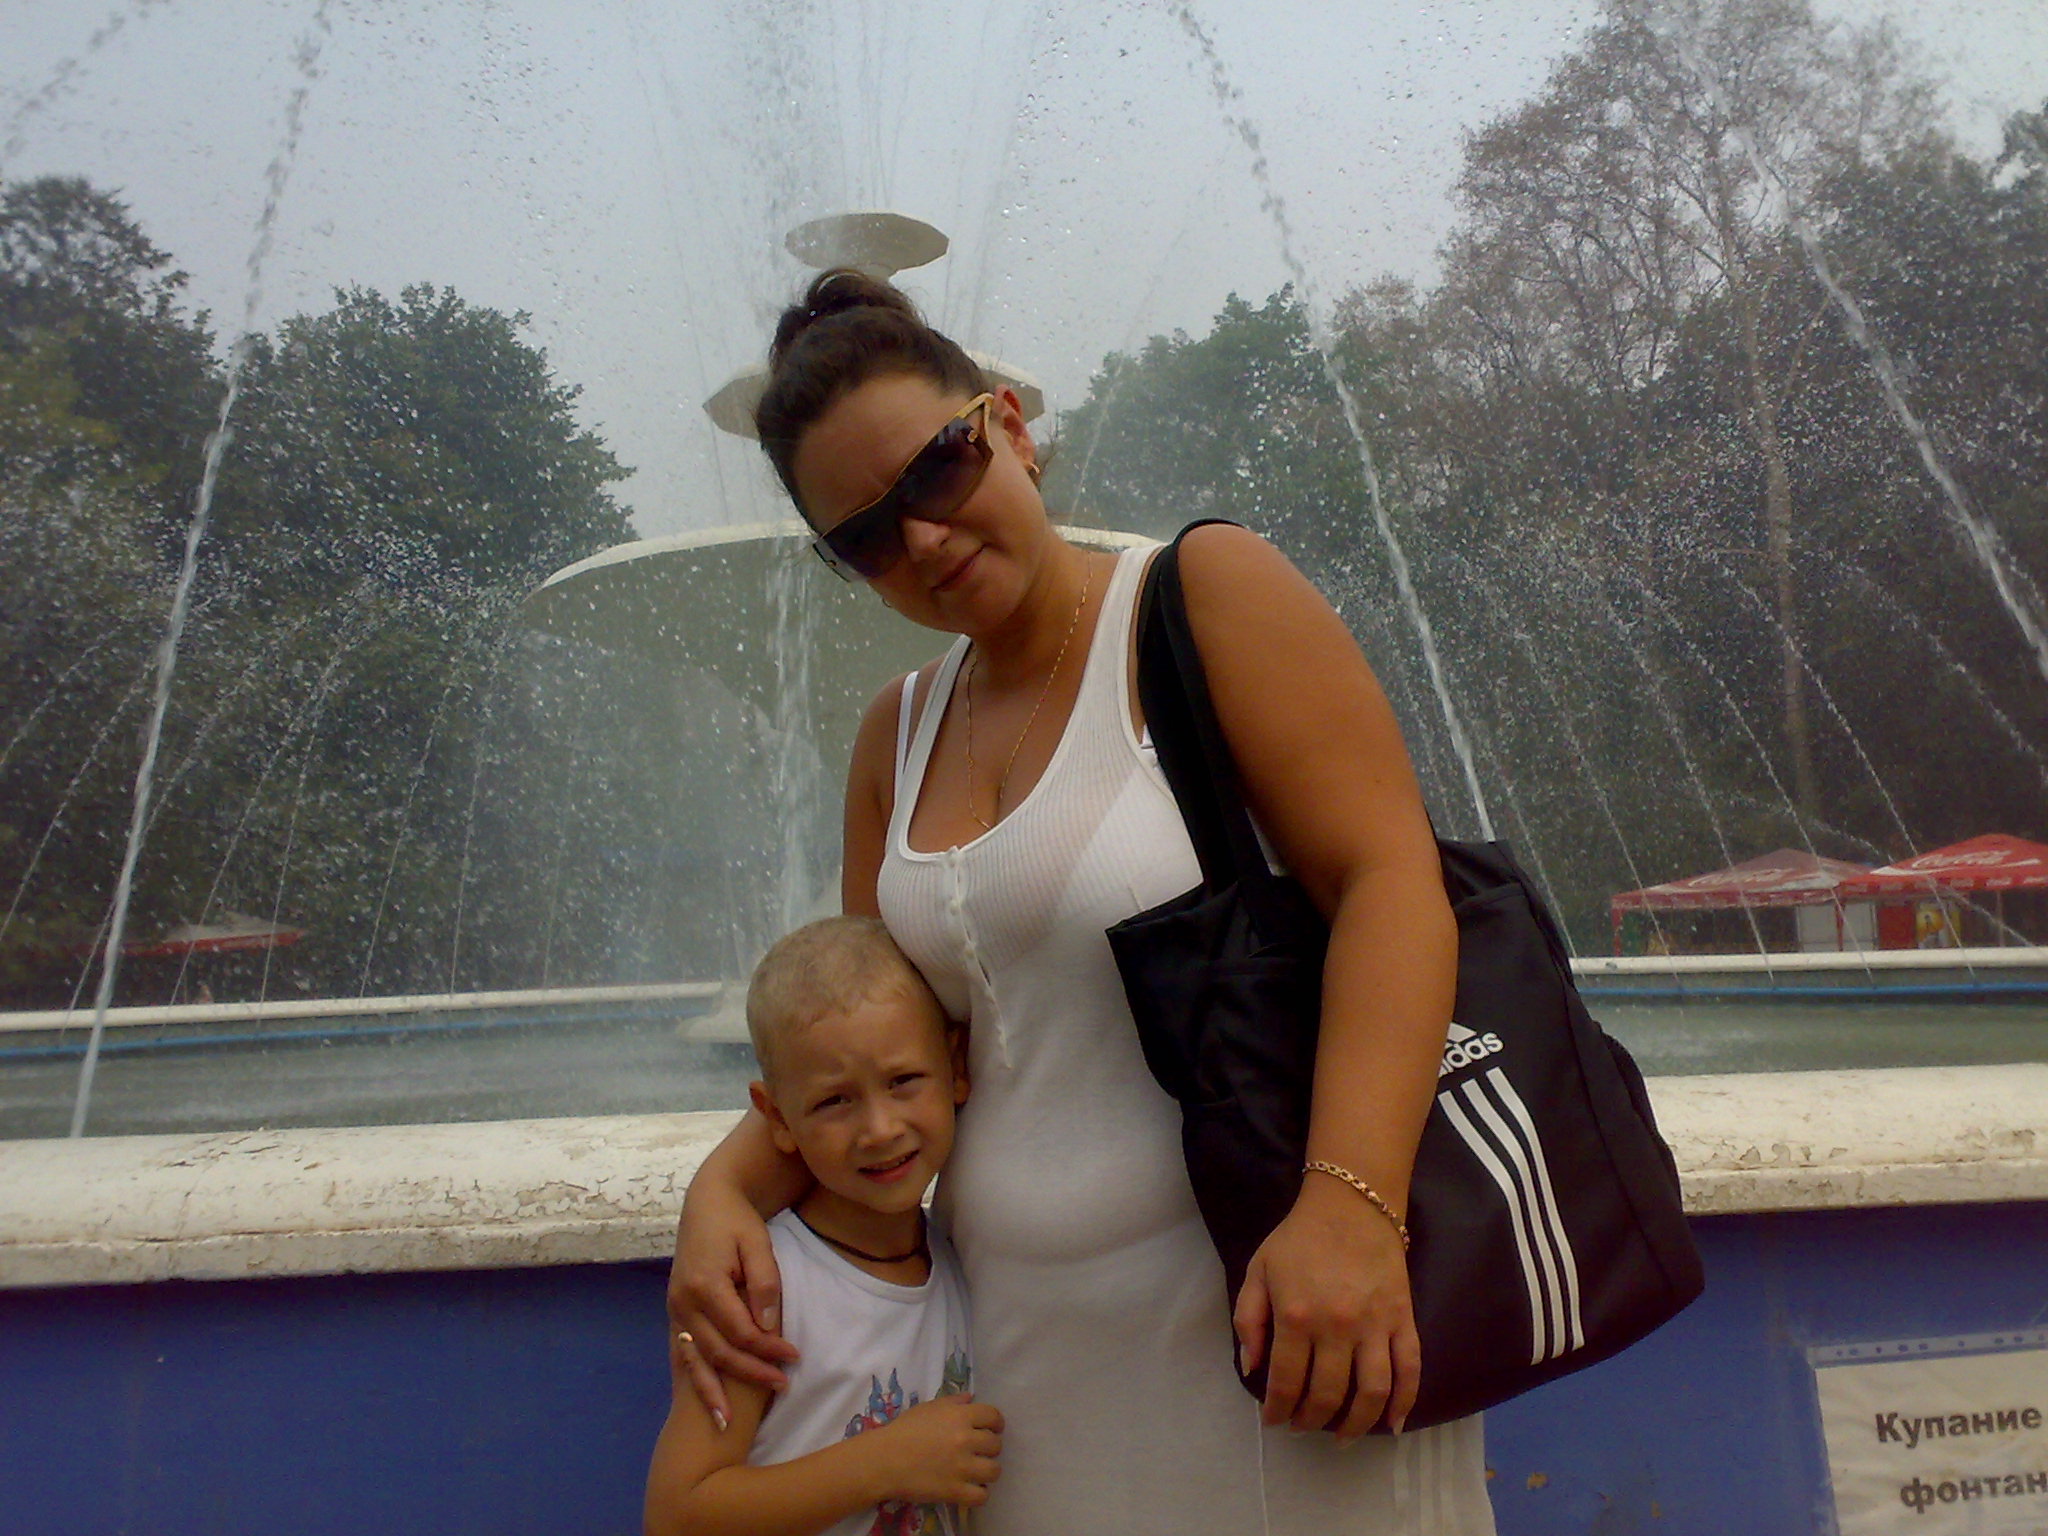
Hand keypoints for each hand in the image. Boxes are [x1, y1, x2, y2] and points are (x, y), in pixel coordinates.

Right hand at [667, 1177, 799, 1426]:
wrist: (706, 1203)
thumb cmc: (736, 1221)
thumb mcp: (757, 1243)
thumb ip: (764, 1283)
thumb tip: (767, 1327)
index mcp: (705, 1284)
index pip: (741, 1331)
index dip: (768, 1348)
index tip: (794, 1356)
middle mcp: (683, 1303)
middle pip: (718, 1352)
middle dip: (750, 1373)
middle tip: (782, 1385)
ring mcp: (675, 1310)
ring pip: (695, 1360)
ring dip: (712, 1393)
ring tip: (728, 1424)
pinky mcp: (674, 1313)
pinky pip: (683, 1353)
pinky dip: (693, 1380)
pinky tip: (702, 1403)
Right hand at [869, 1394, 1004, 1508]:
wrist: (883, 1460)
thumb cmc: (903, 1430)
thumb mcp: (928, 1408)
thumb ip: (953, 1402)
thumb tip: (971, 1398)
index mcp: (960, 1416)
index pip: (994, 1417)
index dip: (995, 1424)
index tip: (990, 1430)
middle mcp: (965, 1439)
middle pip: (996, 1445)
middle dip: (988, 1448)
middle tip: (975, 1451)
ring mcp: (962, 1467)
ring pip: (994, 1471)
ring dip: (986, 1471)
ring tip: (975, 1471)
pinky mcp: (955, 1491)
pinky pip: (982, 1496)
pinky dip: (978, 1493)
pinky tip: (969, 1488)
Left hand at [1232, 1177, 1419, 1439]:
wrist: (1352, 1205)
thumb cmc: (1299, 1239)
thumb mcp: (1258, 1272)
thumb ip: (1248, 1321)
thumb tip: (1250, 1370)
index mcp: (1296, 1316)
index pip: (1286, 1382)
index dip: (1278, 1410)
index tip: (1274, 1421)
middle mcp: (1337, 1327)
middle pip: (1328, 1395)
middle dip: (1311, 1420)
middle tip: (1302, 1427)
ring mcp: (1375, 1325)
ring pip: (1371, 1393)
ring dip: (1357, 1425)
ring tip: (1343, 1438)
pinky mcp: (1403, 1320)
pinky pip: (1410, 1369)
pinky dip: (1405, 1403)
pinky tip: (1393, 1425)